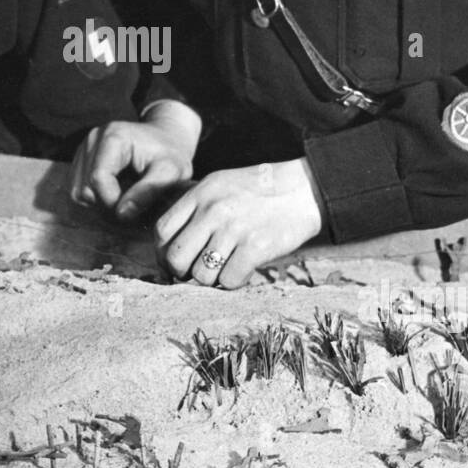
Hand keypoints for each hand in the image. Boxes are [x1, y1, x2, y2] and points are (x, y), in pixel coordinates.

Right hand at [69, 101, 201, 221]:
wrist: (167, 138)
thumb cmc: (171, 154)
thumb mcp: (171, 172)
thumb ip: (148, 192)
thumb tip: (121, 214)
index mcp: (113, 137)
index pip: (98, 179)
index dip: (113, 203)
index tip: (135, 212)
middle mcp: (92, 139)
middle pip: (85, 188)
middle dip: (107, 206)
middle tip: (134, 209)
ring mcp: (83, 149)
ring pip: (78, 192)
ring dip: (100, 205)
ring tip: (126, 201)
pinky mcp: (81, 160)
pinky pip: (78, 191)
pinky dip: (95, 200)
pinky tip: (116, 195)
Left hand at [155, 158, 323, 288]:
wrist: (304, 189)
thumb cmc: (260, 191)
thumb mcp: (221, 185)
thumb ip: (196, 209)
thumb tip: (173, 247)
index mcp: (201, 193)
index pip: (162, 231)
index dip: (163, 253)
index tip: (174, 262)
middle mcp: (213, 210)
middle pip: (176, 257)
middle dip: (182, 272)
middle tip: (196, 273)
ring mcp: (234, 229)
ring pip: (201, 275)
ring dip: (211, 280)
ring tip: (225, 269)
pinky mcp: (256, 247)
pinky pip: (229, 281)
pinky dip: (234, 282)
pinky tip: (243, 271)